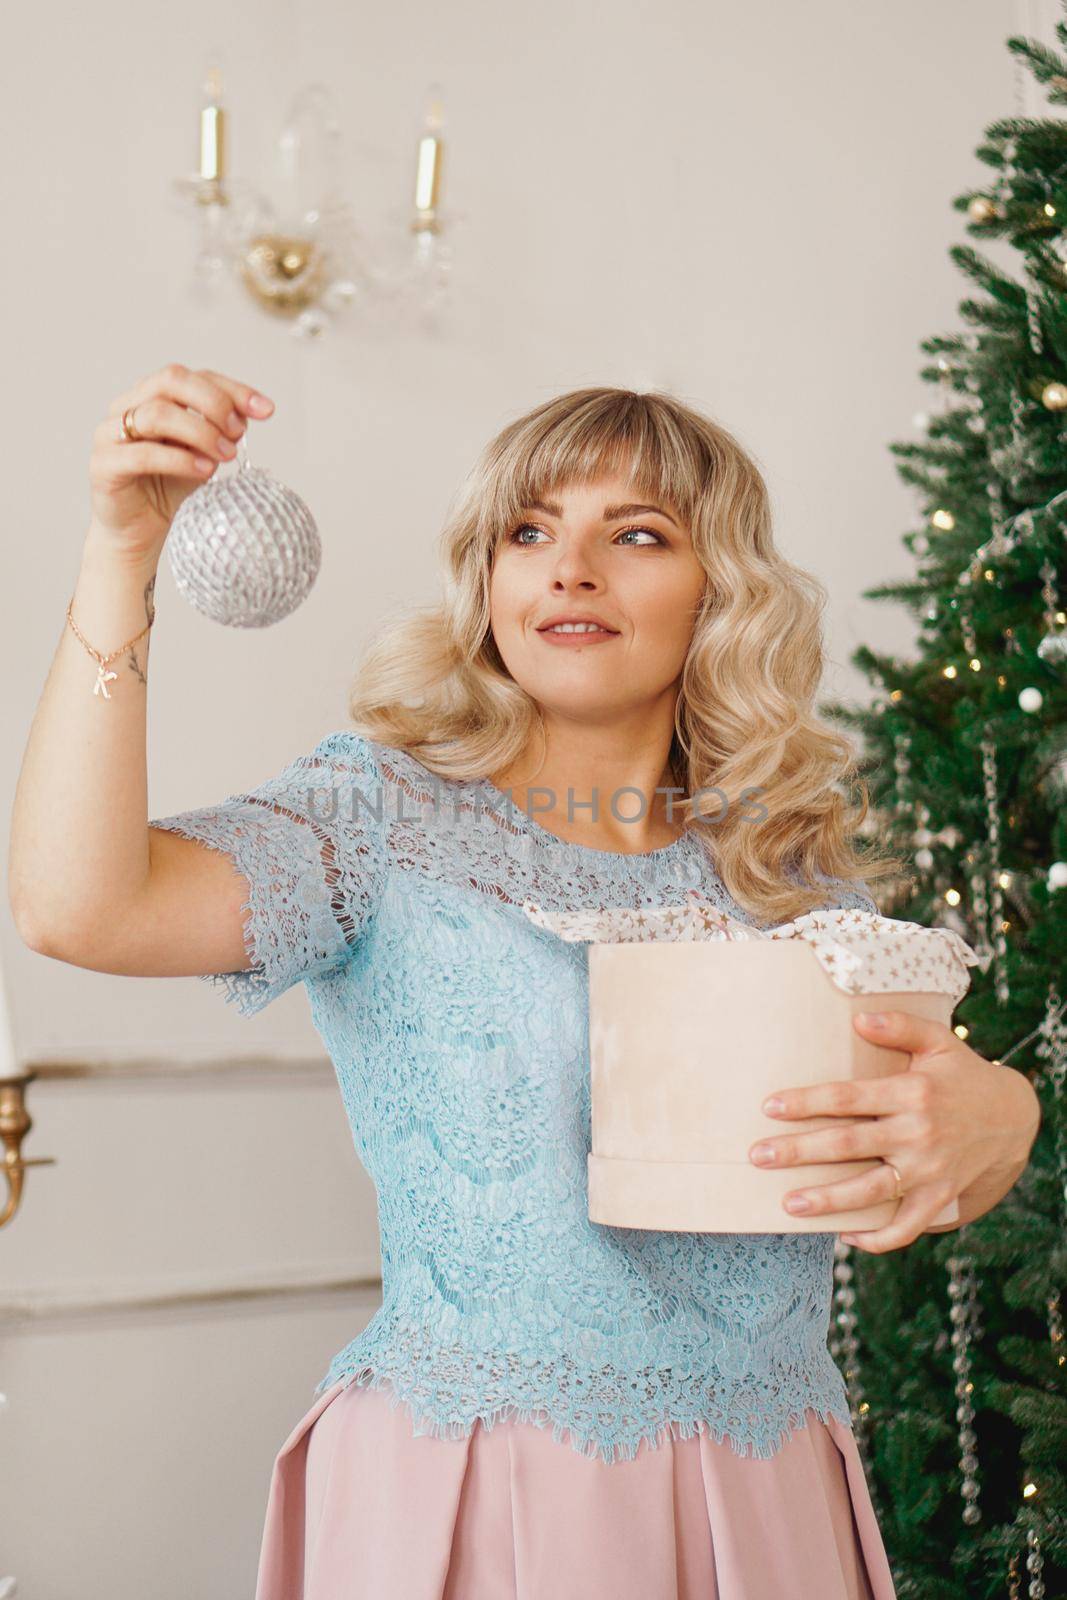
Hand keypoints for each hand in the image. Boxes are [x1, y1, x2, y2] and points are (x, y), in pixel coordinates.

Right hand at [88, 363, 274, 560]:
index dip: (232, 389)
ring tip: (227, 456)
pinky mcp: (104, 465)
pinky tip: (205, 471)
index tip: (266, 410)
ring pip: (158, 414)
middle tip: (238, 432)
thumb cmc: (169, 488)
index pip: (194, 376)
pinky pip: (143, 454)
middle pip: (171, 380)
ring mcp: (110, 433)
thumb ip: (220, 430)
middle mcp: (127, 406)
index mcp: (151, 395)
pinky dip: (180, 460)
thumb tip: (248, 414)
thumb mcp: (204, 454)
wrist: (138, 532)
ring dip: (201, 432)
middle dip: (214, 403)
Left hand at [747, 1009, 1040, 1253]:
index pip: (847, 1098)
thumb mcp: (938, 1041)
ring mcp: (928, 1171)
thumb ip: (900, 1027)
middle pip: (848, 1145)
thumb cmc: (961, 1075)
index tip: (770, 1107)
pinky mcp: (938, 1197)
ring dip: (827, 1200)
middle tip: (758, 1157)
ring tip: (788, 1204)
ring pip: (870, 1191)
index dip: (806, 1102)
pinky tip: (846, 1235)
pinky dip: (878, 1238)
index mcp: (912, 1093)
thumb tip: (858, 1019)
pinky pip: (906, 1227)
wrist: (1011, 1117)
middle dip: (799, 1152)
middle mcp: (918, 1134)